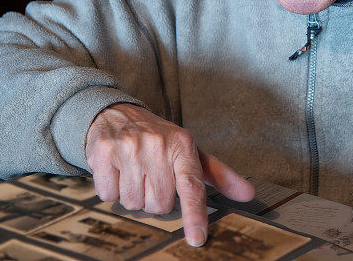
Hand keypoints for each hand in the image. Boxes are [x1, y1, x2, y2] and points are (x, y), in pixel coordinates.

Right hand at [85, 103, 254, 246]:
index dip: (194, 215)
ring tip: (134, 172)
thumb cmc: (159, 138)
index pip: (191, 186)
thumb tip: (248, 194)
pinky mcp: (104, 152)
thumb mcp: (190, 151)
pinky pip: (109, 195)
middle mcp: (157, 145)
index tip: (197, 238)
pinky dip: (111, 189)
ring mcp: (129, 147)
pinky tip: (116, 170)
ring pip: (133, 202)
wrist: (117, 113)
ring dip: (133, 195)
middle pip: (159, 203)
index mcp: (182, 145)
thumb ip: (219, 175)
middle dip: (155, 198)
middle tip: (152, 177)